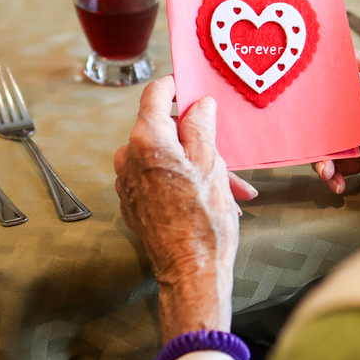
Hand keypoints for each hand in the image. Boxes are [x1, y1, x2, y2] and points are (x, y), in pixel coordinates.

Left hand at [114, 76, 242, 342]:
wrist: (191, 272)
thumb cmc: (204, 220)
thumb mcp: (213, 163)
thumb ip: (201, 125)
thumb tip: (199, 104)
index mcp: (147, 140)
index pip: (155, 94)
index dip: (176, 87)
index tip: (190, 87)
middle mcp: (129, 158)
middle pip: (164, 131)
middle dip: (199, 142)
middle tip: (230, 162)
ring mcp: (128, 183)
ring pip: (166, 158)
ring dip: (197, 167)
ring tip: (230, 190)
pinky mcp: (133, 204)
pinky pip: (159, 180)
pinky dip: (184, 184)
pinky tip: (211, 201)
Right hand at [313, 51, 359, 210]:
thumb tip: (337, 68)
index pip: (354, 63)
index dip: (329, 68)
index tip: (306, 75)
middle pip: (337, 101)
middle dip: (321, 122)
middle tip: (311, 133)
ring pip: (333, 132)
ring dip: (325, 153)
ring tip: (324, 169)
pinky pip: (338, 157)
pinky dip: (333, 169)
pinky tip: (335, 180)